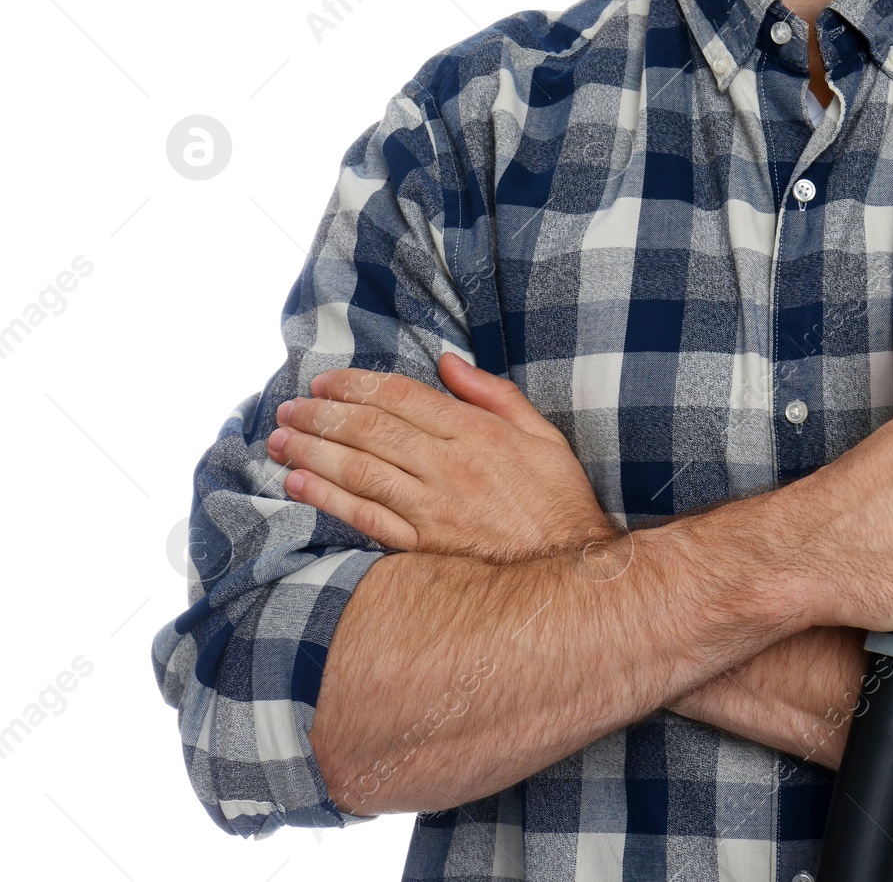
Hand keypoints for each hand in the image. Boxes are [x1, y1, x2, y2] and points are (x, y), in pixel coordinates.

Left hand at [266, 352, 614, 562]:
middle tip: (289, 407)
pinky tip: (299, 482)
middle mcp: (449, 466)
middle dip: (321, 414)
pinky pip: (364, 516)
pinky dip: (326, 497)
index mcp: (477, 433)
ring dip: (311, 450)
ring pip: (358, 469)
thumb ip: (494, 395)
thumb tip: (448, 363)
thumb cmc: (559, 501)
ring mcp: (433, 508)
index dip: (356, 384)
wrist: (573, 570)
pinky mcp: (422, 545)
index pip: (402, 397)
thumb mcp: (543, 436)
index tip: (324, 381)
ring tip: (278, 439)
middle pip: (370, 429)